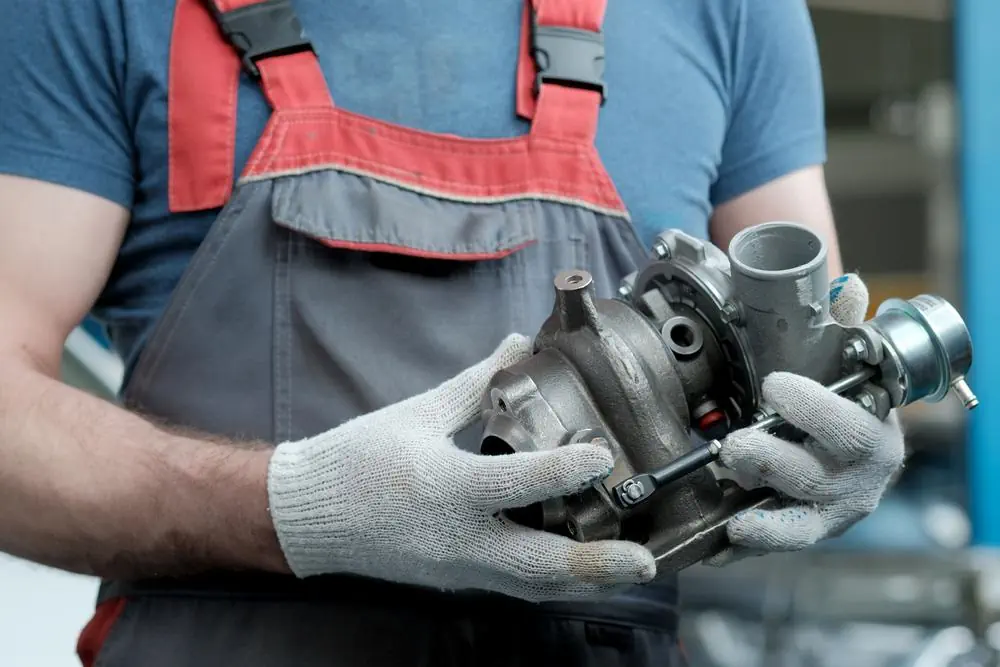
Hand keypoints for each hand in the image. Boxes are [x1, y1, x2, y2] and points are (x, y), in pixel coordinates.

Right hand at [266, 334, 655, 601]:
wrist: (308, 515)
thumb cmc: (357, 459)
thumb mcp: (418, 412)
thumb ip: (475, 382)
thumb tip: (517, 344)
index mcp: (444, 485)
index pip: (517, 482)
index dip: (565, 470)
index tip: (601, 457)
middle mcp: (455, 536)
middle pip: (538, 563)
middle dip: (596, 565)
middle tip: (645, 559)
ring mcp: (456, 565)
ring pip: (532, 583)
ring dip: (583, 578)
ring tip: (628, 566)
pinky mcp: (455, 577)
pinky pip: (513, 583)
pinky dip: (551, 578)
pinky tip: (580, 565)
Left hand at [705, 274, 905, 565]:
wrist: (857, 451)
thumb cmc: (844, 404)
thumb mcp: (849, 365)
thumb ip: (844, 328)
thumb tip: (845, 284)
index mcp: (870, 436)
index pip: (845, 427)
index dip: (810, 407)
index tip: (774, 384)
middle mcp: (855, 483)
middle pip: (810, 478)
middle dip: (767, 460)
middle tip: (733, 445)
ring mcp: (828, 514)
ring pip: (794, 524)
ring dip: (758, 519)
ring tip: (731, 515)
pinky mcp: (802, 532)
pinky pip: (770, 546)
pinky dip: (743, 550)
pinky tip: (717, 550)